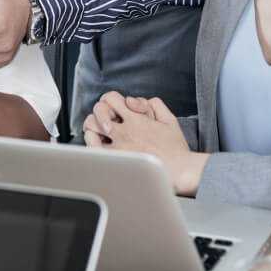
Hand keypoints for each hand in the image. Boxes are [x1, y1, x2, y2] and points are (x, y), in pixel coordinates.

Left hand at [83, 91, 207, 195]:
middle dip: (99, 112)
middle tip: (104, 119)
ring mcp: (118, 148)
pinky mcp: (117, 163)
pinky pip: (93, 151)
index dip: (110, 99)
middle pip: (98, 111)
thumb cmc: (176, 149)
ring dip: (92, 127)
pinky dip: (91, 145)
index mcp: (136, 119)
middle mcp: (124, 132)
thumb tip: (134, 102)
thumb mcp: (169, 118)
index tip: (115, 108)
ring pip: (90, 129)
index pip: (111, 98)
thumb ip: (154, 104)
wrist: (180, 172)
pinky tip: (97, 145)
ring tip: (98, 132)